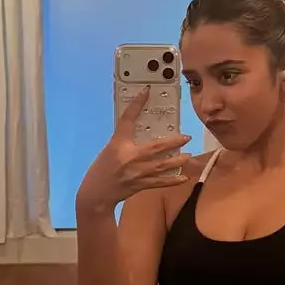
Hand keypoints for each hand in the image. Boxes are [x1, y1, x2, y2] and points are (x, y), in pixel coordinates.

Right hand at [76, 88, 191, 214]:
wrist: (96, 193)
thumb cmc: (102, 168)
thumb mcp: (111, 148)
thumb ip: (125, 140)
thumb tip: (143, 130)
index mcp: (118, 144)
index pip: (127, 120)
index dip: (137, 104)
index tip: (146, 91)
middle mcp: (129, 157)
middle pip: (155, 147)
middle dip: (173, 142)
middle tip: (186, 137)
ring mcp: (136, 173)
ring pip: (162, 166)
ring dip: (177, 161)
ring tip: (188, 155)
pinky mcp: (141, 185)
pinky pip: (160, 182)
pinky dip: (173, 180)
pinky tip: (184, 177)